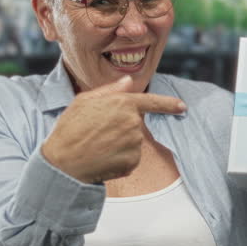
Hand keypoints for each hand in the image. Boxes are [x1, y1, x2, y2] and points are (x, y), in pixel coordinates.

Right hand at [41, 75, 186, 183]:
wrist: (63, 161)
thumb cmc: (70, 128)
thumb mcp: (84, 101)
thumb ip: (110, 91)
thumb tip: (128, 82)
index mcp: (123, 103)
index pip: (152, 102)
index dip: (169, 104)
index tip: (182, 106)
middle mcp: (133, 123)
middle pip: (135, 125)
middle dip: (121, 128)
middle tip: (97, 132)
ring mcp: (134, 144)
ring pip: (133, 143)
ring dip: (120, 145)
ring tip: (97, 146)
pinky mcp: (132, 163)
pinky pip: (130, 159)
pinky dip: (119, 160)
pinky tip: (102, 158)